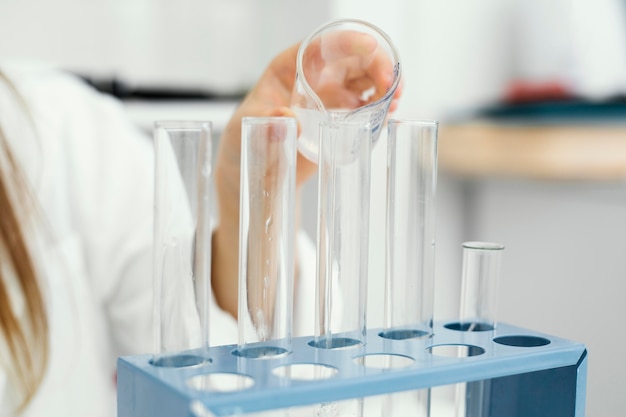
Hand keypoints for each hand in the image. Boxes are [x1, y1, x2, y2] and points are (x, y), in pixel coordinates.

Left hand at [212, 38, 402, 317]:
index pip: (316, 47)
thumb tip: (287, 119)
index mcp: (285, 72)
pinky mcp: (340, 119)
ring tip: (394, 99)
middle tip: (390, 82)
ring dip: (384, 83)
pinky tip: (390, 111)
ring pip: (363, 78)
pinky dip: (381, 103)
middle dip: (374, 63)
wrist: (255, 175)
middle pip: (348, 58)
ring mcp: (328, 98)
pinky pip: (366, 103)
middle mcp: (311, 79)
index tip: (368, 48)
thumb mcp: (248, 135)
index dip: (345, 42)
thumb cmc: (244, 146)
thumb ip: (266, 127)